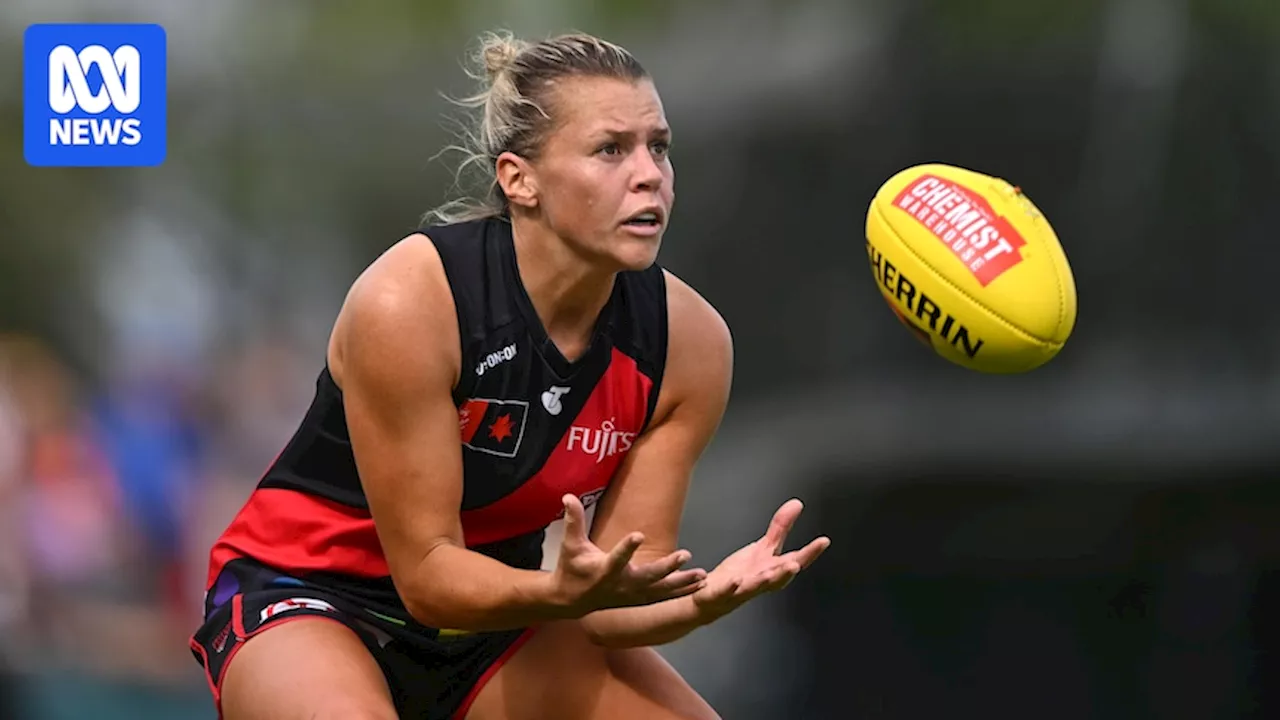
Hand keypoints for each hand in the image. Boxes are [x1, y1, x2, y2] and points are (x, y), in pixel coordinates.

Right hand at [550, 494, 706, 616]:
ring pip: (660, 590)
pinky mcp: (638, 599)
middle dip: (667, 567)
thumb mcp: (570, 544)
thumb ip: (573, 520)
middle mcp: (620, 584)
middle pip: (647, 576)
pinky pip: (663, 597)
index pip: (616, 558)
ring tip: (702, 575)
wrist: (571, 600)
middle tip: (685, 555)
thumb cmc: (572, 568)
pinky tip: (700, 586)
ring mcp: (631, 595)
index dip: (627, 547)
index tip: (639, 534)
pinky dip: (681, 592)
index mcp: (603, 570)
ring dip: (682, 583)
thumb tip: (568, 495)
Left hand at [692, 498, 829, 621]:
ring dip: (762, 582)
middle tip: (794, 565)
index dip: (810, 553)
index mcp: (773, 570)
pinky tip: (729, 579)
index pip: (795, 561)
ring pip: (754, 587)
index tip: (823, 541)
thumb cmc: (742, 575)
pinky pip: (724, 591)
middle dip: (786, 572)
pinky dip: (727, 586)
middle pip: (777, 578)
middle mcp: (761, 581)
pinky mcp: (721, 593)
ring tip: (769, 574)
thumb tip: (797, 504)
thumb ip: (781, 528)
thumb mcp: (764, 548)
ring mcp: (741, 589)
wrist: (716, 597)